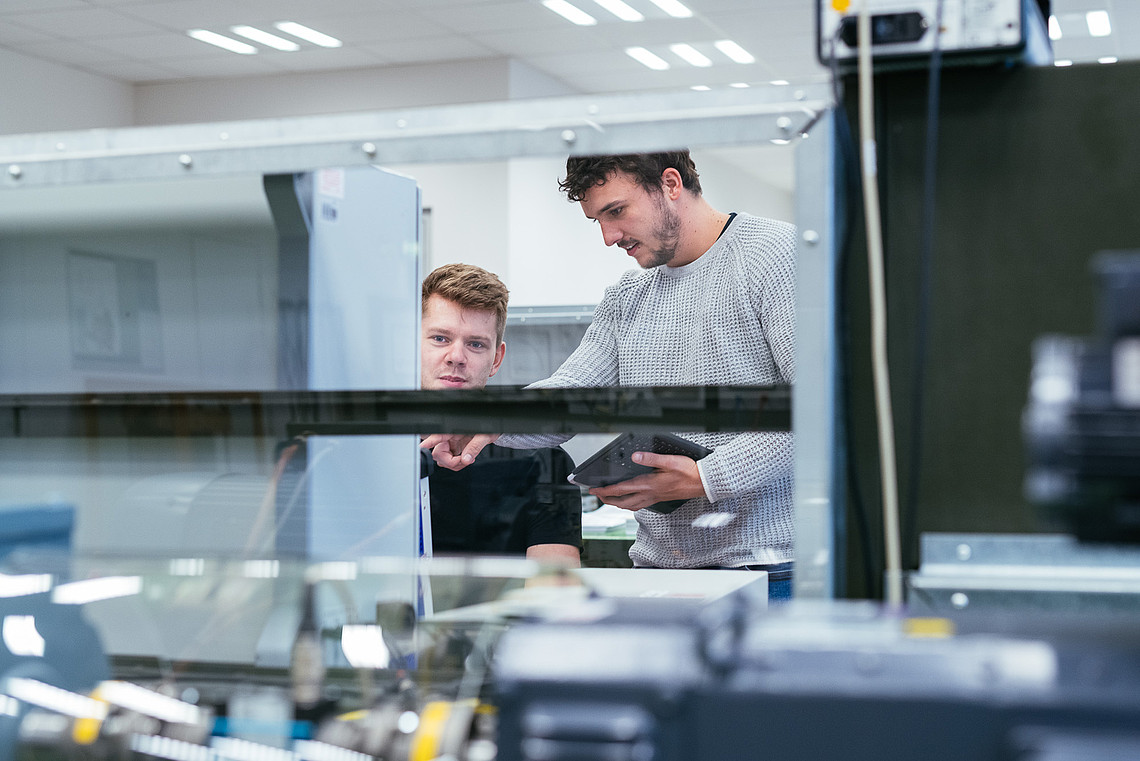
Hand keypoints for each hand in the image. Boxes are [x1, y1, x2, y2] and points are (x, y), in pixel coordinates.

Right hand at [419, 433, 498, 470]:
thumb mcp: (484, 436)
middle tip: (465, 460)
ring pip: (442, 459)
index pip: (437, 436)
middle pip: (438, 454)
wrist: (492, 429)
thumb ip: (475, 447)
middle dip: (450, 461)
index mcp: (453, 429)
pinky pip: (449, 461)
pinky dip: (456, 464)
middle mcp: (448, 436)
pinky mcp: (453, 448)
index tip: (421, 448)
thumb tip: (466, 459)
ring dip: (454, 464)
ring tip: (467, 459)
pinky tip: (466, 459)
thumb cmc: (488, 427)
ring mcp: (450, 443)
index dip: (427, 443)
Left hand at [589, 451, 705, 511]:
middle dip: (607, 499)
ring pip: (630, 506)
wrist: (702, 483)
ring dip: (616, 503)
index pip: (622, 489)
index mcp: (649, 485)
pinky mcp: (659, 499)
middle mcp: (650, 494)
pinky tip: (629, 501)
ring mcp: (654, 498)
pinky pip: (639, 505)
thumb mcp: (670, 461)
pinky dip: (628, 504)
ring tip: (608, 499)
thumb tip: (636, 457)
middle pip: (622, 501)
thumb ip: (651, 459)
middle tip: (596, 495)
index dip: (606, 490)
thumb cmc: (689, 472)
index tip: (594, 490)